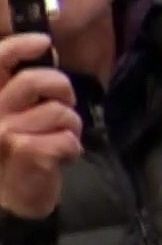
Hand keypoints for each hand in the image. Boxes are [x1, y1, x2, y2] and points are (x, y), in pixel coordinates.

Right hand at [0, 34, 82, 219]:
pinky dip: (72, 148)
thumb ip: (17, 85)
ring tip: (60, 139)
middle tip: (65, 103)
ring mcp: (4, 133)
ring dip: (70, 125)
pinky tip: (61, 157)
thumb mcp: (10, 115)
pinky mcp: (26, 152)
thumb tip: (45, 50)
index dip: (18, 45)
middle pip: (34, 81)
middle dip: (62, 89)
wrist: (11, 202)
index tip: (44, 42)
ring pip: (58, 111)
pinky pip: (67, 137)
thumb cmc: (12, 155)